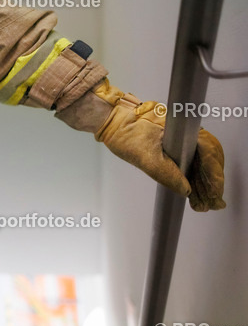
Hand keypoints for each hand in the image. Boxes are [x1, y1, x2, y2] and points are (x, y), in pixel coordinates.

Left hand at [93, 80, 225, 210]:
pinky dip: (195, 176)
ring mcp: (184, 138)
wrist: (112, 122)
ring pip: (203, 161)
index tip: (214, 193)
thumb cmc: (124, 132)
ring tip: (203, 203)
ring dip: (205, 182)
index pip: (210, 153)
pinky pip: (193, 160)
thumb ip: (165, 173)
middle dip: (212, 183)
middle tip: (210, 203)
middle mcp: (189, 132)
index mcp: (184, 130)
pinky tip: (195, 192)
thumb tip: (185, 189)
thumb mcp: (144, 157)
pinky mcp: (178, 144)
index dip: (214, 176)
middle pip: (211, 158)